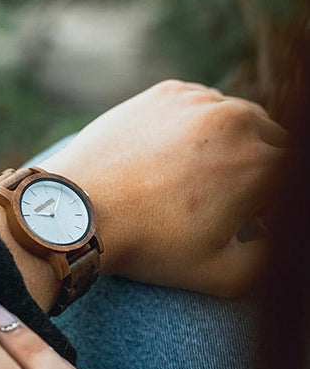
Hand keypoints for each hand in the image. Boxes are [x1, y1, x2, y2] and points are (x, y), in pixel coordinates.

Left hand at [40, 80, 287, 296]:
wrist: (80, 211)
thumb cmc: (150, 246)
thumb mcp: (224, 274)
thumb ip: (271, 259)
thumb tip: (274, 238)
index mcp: (263, 165)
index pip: (292, 177)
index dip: (273, 203)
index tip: (252, 220)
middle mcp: (238, 121)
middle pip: (273, 142)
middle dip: (261, 170)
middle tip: (232, 200)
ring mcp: (200, 101)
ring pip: (238, 119)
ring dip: (234, 144)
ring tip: (202, 178)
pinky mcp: (167, 93)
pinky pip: (202, 105)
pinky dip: (201, 125)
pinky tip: (177, 154)